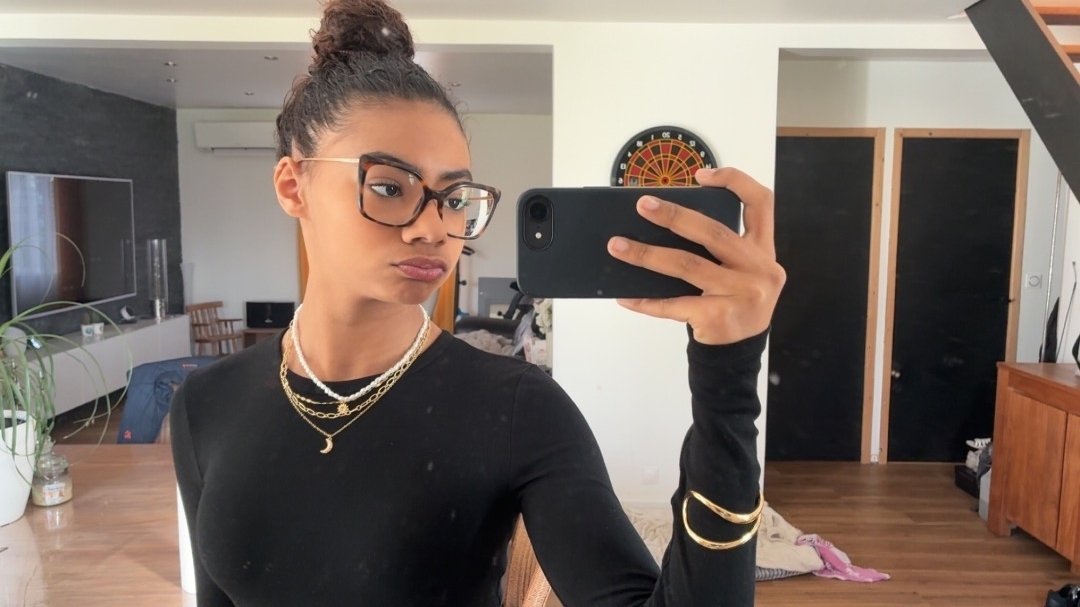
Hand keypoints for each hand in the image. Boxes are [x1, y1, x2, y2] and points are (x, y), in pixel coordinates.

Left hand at [607, 167, 784, 345]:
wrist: (739, 351)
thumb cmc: (733, 300)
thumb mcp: (740, 270)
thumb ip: (718, 247)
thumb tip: (659, 223)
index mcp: (763, 249)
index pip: (760, 202)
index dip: (734, 182)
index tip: (700, 175)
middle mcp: (758, 268)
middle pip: (713, 232)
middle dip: (674, 216)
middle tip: (642, 206)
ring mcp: (741, 294)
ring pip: (687, 265)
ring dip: (646, 254)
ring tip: (617, 246)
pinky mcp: (719, 317)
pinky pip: (673, 304)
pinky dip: (646, 300)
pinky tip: (625, 295)